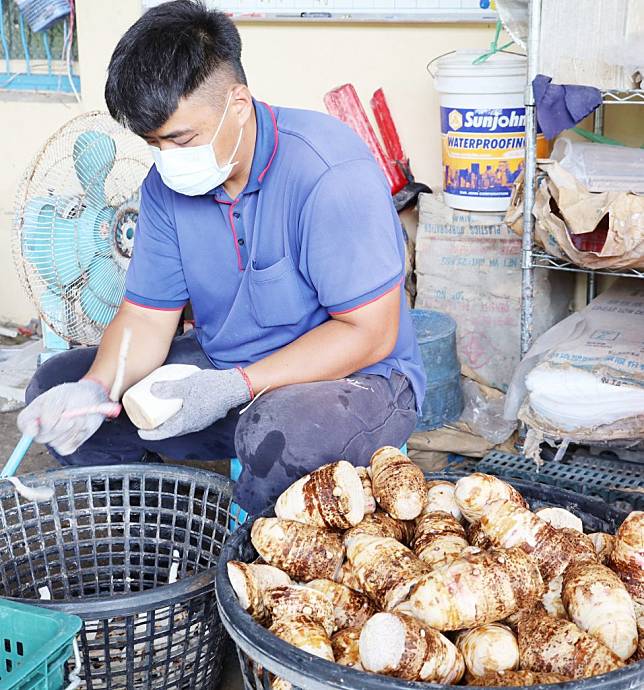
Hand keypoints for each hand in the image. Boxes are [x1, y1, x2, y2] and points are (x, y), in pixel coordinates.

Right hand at [18, 379, 110, 455]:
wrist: (92, 399)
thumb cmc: (73, 395)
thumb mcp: (61, 395)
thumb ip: (49, 410)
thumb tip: (40, 427)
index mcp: (34, 413)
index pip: (23, 424)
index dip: (29, 428)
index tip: (38, 426)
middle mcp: (41, 428)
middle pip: (41, 438)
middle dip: (59, 426)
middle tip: (69, 412)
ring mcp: (54, 437)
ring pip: (56, 443)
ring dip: (71, 429)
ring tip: (77, 416)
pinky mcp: (66, 445)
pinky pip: (67, 448)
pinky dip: (77, 437)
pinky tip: (81, 427)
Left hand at [138, 367, 252, 440]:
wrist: (235, 387)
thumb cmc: (212, 387)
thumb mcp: (186, 386)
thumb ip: (169, 388)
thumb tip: (152, 390)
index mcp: (186, 422)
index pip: (164, 433)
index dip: (151, 433)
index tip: (141, 431)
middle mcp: (194, 425)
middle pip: (172, 430)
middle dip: (159, 427)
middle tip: (148, 419)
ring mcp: (201, 421)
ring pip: (181, 424)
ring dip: (170, 420)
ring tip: (161, 412)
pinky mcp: (207, 414)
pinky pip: (189, 418)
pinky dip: (179, 415)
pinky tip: (179, 404)